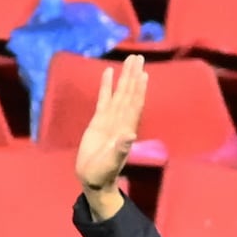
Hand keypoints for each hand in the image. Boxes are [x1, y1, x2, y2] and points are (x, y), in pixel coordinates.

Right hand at [73, 53, 147, 211]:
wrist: (93, 179)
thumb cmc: (103, 173)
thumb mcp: (111, 163)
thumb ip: (120, 150)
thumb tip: (130, 136)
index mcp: (126, 129)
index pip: (134, 104)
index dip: (139, 89)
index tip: (143, 73)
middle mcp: (121, 120)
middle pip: (129, 93)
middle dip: (133, 76)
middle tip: (137, 57)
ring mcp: (110, 119)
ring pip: (119, 93)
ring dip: (124, 77)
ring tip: (129, 60)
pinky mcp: (98, 121)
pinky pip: (104, 99)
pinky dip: (107, 85)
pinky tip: (108, 72)